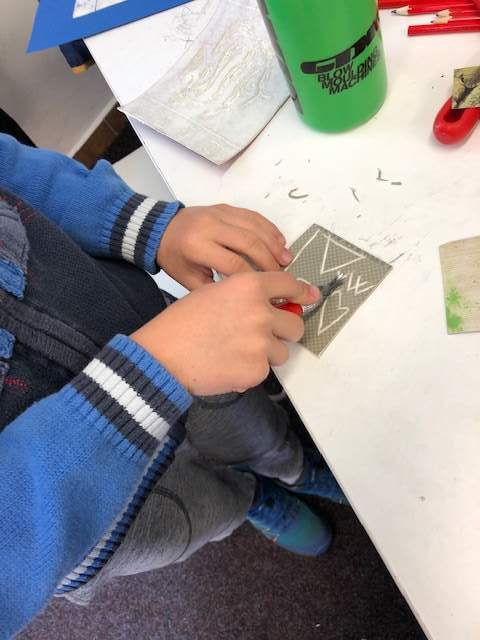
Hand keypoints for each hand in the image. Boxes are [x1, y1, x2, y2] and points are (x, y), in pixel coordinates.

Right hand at [131, 272, 320, 395]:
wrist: (163, 355)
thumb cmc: (182, 323)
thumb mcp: (214, 293)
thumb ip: (246, 295)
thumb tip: (274, 304)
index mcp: (249, 286)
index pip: (289, 285)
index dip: (302, 292)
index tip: (310, 296)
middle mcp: (260, 312)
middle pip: (296, 323)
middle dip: (285, 331)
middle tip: (265, 336)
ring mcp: (261, 343)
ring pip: (283, 351)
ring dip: (268, 353)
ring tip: (238, 352)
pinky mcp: (256, 370)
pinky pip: (265, 370)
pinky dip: (251, 370)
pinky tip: (228, 365)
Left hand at [156, 204, 292, 289]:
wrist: (160, 229)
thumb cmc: (175, 257)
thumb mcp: (188, 279)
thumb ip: (214, 289)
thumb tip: (246, 298)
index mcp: (197, 246)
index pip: (234, 263)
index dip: (253, 278)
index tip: (265, 291)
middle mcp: (209, 226)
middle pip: (249, 243)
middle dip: (269, 261)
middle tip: (281, 276)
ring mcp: (219, 213)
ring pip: (255, 227)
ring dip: (274, 244)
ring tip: (286, 260)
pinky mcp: (226, 207)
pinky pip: (253, 216)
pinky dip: (269, 229)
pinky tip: (280, 242)